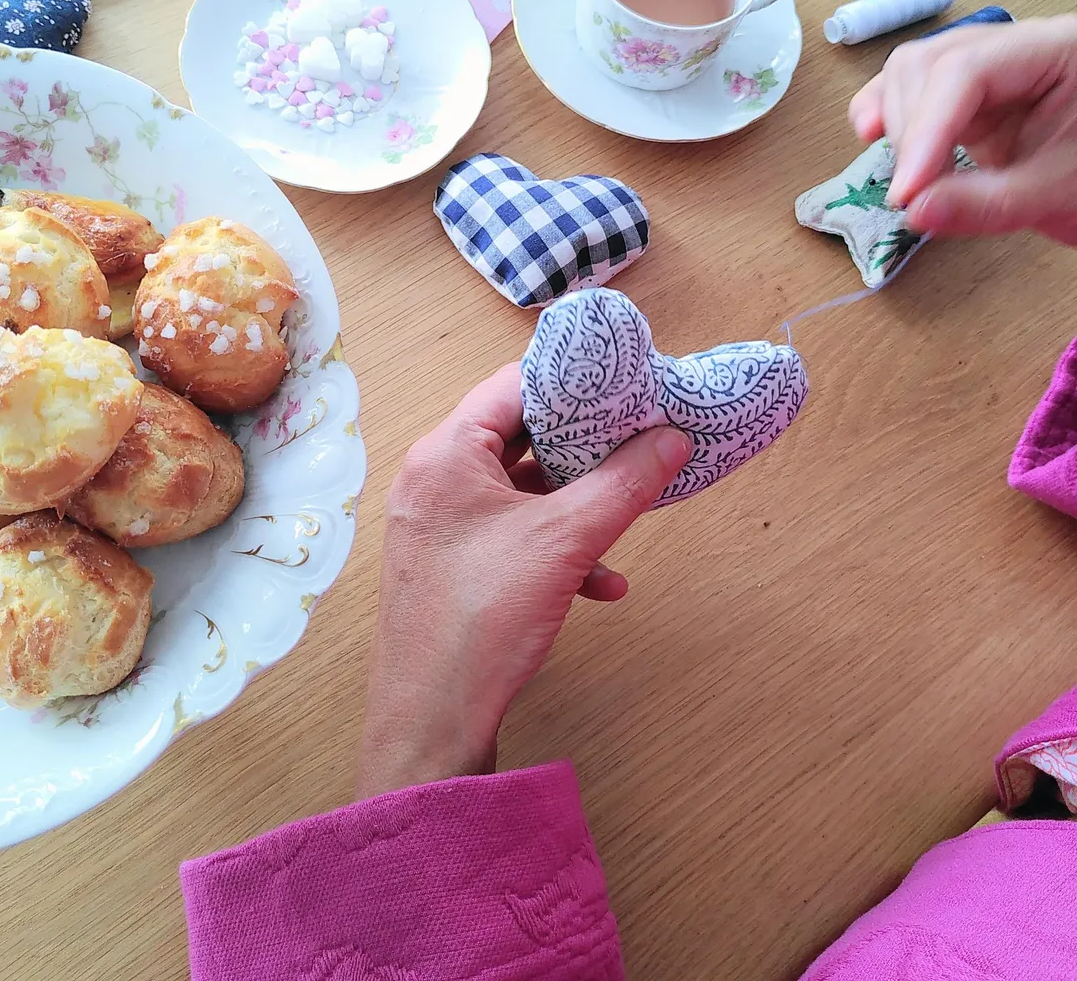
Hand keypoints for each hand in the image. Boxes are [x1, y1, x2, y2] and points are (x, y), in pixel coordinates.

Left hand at [356, 362, 690, 799]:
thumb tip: (675, 437)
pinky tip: (602, 585)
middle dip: (586, 445)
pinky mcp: (451, 564)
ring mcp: (440, 523)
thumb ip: (624, 483)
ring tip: (629, 507)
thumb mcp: (565, 541)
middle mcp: (435, 477)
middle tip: (641, 440)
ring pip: (522, 490)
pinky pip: (511, 534)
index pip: (515, 384)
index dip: (576, 382)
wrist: (430, 721)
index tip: (631, 388)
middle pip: (521, 435)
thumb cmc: (484, 617)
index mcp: (447, 452)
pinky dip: (556, 547)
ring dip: (578, 502)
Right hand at [848, 15, 1076, 240]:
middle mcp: (1016, 49)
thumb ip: (990, 203)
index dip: (926, 130)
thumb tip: (914, 210)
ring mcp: (988, 74)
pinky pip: (910, 91)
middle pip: (929, 64)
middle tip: (915, 193)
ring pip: (911, 73)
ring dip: (895, 126)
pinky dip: (885, 113)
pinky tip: (870, 137)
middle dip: (909, 130)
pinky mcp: (969, 103)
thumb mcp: (1062, 193)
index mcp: (1057, 49)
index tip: (907, 192)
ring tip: (910, 180)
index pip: (966, 71)